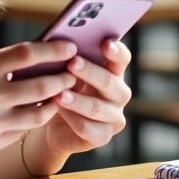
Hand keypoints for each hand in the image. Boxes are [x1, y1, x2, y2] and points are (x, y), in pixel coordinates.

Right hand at [0, 41, 77, 163]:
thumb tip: (31, 54)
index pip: (26, 54)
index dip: (53, 50)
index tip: (69, 47)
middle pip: (40, 83)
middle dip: (63, 77)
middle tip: (74, 72)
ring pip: (39, 111)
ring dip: (56, 101)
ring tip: (64, 93)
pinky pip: (24, 129)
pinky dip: (36, 119)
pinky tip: (42, 111)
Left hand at [36, 39, 131, 162]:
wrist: (56, 124)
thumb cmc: (64, 89)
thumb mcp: (68, 72)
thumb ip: (70, 57)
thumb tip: (61, 41)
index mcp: (114, 73)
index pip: (122, 59)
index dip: (117, 51)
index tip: (106, 43)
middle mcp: (119, 95)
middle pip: (110, 82)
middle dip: (90, 72)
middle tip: (72, 63)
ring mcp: (114, 117)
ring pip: (97, 107)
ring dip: (77, 100)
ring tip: (59, 93)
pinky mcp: (103, 137)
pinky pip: (87, 128)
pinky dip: (71, 118)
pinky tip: (58, 110)